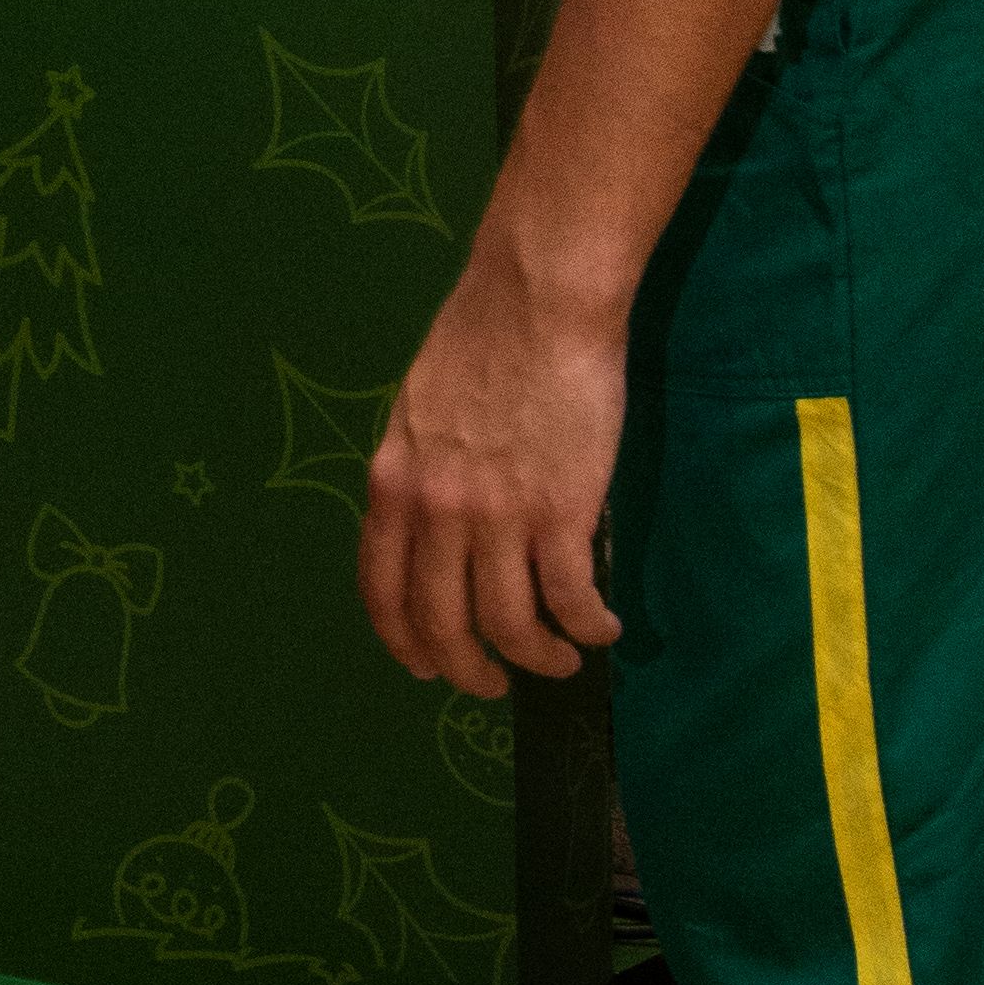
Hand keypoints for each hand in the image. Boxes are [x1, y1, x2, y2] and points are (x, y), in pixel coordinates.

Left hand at [359, 238, 627, 695]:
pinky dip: (588, 628)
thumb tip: (432, 531)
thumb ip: (418, 476)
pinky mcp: (561, 513)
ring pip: (511, 626)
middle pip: (443, 624)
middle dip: (470, 671)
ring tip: (560, 660)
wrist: (537, 299)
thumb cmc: (481, 340)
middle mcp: (435, 511)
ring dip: (538, 658)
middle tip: (495, 684)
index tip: (428, 665)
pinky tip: (602, 629)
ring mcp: (498, 516)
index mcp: (392, 483)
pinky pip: (571, 599)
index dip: (405, 643)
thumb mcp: (417, 413)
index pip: (382, 591)